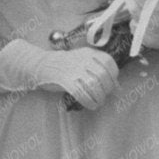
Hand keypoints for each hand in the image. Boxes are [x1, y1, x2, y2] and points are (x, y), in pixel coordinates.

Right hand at [0, 39, 119, 108]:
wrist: (40, 65)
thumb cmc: (64, 66)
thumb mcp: (83, 62)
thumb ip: (99, 71)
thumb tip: (117, 87)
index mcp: (88, 52)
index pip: (109, 62)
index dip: (113, 76)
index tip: (112, 85)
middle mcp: (82, 59)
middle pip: (102, 76)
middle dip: (107, 90)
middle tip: (103, 96)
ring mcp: (73, 69)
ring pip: (94, 86)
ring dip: (99, 98)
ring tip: (98, 102)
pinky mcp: (65, 80)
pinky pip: (82, 93)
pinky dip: (89, 102)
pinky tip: (91, 105)